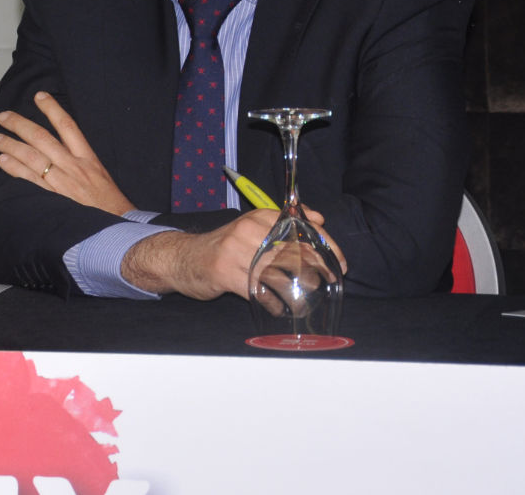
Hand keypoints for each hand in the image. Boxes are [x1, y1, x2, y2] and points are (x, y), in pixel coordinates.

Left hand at [0, 92, 135, 215]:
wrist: (119, 233)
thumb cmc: (112, 209)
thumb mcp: (102, 179)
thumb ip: (82, 165)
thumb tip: (62, 155)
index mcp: (88, 160)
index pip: (68, 126)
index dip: (52, 109)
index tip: (39, 96)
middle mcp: (74, 167)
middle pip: (42, 137)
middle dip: (20, 124)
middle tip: (4, 117)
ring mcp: (62, 183)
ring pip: (31, 156)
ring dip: (10, 144)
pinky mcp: (53, 199)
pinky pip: (29, 179)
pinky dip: (14, 168)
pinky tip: (2, 160)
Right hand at [119, 208, 347, 299]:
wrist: (183, 258)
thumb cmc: (225, 247)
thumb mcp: (252, 227)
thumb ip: (284, 222)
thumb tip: (319, 218)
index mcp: (259, 217)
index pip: (303, 229)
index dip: (328, 247)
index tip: (340, 264)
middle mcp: (249, 231)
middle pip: (296, 253)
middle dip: (317, 272)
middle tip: (327, 284)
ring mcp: (236, 253)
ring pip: (280, 274)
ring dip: (298, 292)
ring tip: (304, 302)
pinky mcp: (226, 274)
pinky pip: (260, 292)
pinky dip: (274, 304)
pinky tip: (278, 308)